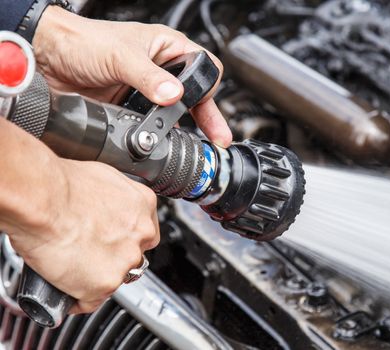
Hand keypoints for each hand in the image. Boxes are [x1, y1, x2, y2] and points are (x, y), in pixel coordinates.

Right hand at [0, 119, 159, 313]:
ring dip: (97, 278)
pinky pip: (91, 300)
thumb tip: (104, 206)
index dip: (125, 239)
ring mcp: (126, 260)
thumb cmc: (63, 184)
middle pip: (133, 256)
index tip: (112, 242)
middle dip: (114, 258)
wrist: (43, 199)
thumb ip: (114, 197)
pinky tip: (64, 285)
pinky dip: (77, 297)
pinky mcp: (105, 283)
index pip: (145, 232)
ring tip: (72, 266)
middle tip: (87, 253)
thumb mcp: (103, 177)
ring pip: (116, 278)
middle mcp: (141, 234)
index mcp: (144, 205)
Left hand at [33, 6, 231, 147]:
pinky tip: (162, 143)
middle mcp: (161, 71)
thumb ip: (148, 77)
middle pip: (195, 96)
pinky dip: (158, 136)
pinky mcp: (133, 110)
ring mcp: (147, 93)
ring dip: (181, 129)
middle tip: (217, 138)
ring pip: (176, 114)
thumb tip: (173, 95)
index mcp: (167, 48)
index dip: (208, 89)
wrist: (47, 59)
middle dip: (207, 118)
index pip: (203, 69)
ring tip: (189, 145)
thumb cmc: (83, 41)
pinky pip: (154, 126)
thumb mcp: (120, 56)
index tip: (206, 108)